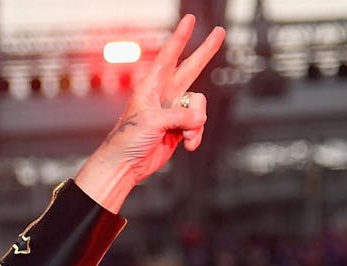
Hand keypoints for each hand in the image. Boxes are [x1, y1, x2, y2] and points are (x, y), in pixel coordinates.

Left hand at [74, 14, 226, 212]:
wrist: (126, 166)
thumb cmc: (128, 140)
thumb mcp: (153, 121)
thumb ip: (180, 115)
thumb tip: (200, 118)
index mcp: (151, 87)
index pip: (168, 56)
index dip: (180, 37)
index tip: (188, 19)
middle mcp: (164, 95)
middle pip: (191, 68)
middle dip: (205, 51)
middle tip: (219, 31)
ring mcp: (173, 111)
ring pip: (200, 106)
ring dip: (196, 123)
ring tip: (183, 135)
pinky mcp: (180, 128)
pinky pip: (199, 126)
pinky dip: (196, 136)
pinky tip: (187, 145)